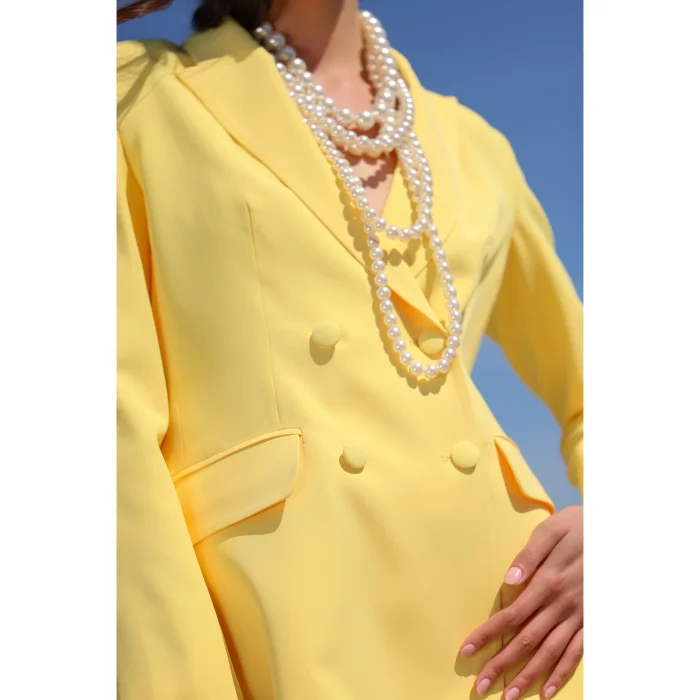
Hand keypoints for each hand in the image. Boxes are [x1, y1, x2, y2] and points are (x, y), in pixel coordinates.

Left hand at [459, 505, 582, 698]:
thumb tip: (509, 580)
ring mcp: (579, 616)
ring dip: (527, 677)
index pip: (510, 616)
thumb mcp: (551, 530)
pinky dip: (562, 674)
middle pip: (526, 641)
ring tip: (508, 697)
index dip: (488, 635)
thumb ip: (529, 555)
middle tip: (480, 687)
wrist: (617, 531)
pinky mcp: (593, 621)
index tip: (467, 651)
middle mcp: (561, 605)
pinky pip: (577, 654)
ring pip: (550, 654)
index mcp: (547, 582)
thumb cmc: (577, 526)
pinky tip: (546, 691)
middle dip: (502, 666)